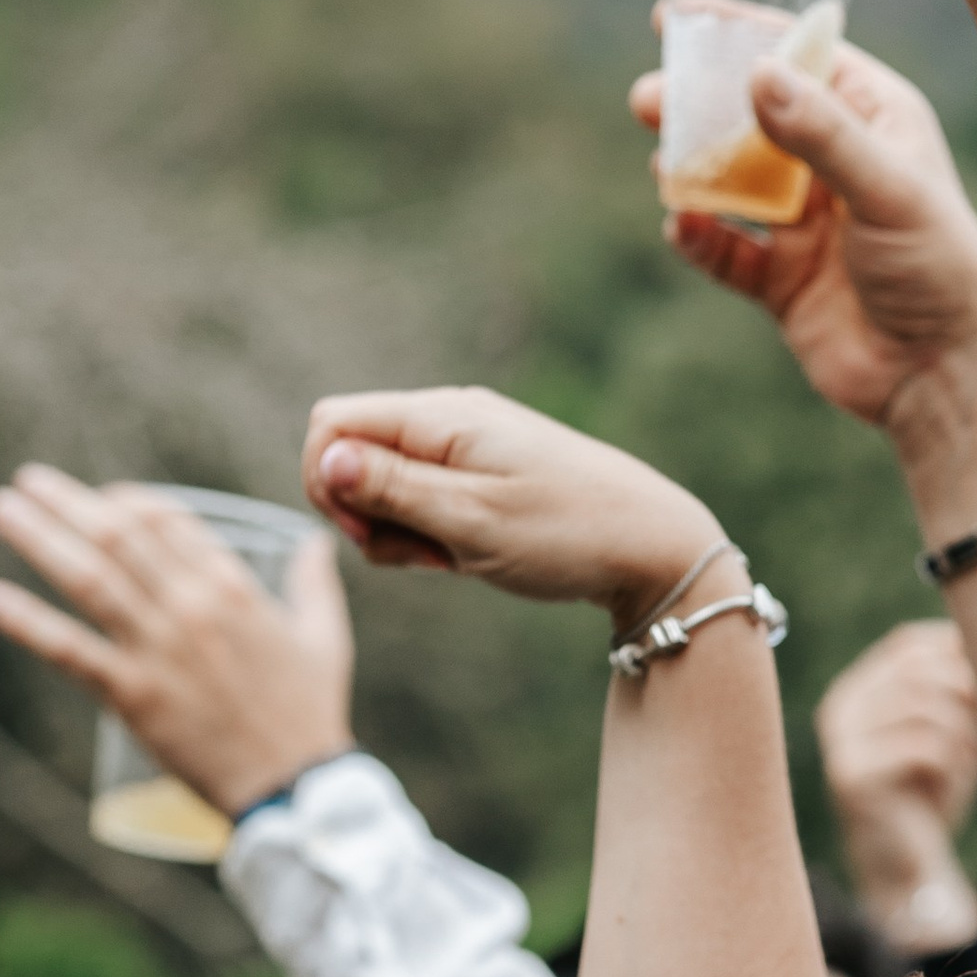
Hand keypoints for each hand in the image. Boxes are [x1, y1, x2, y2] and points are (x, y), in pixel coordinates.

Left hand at [0, 473, 353, 821]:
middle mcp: (191, 606)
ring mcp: (159, 649)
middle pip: (117, 535)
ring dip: (39, 538)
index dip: (126, 502)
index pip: (167, 520)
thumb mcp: (324, 638)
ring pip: (89, 578)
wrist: (294, 787)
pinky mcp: (135, 695)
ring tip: (0, 509)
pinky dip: (28, 621)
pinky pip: (70, 650)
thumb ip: (314, 584)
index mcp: (233, 586)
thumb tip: (314, 544)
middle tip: (27, 480)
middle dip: (68, 502)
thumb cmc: (310, 714)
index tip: (100, 500)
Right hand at [301, 386, 717, 622]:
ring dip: (397, 530)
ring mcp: (466, 443)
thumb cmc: (565, 535)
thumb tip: (326, 458)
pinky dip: (429, 532)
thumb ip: (393, 489)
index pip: (330, 424)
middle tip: (421, 558)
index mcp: (440, 417)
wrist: (651, 545)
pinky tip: (466, 555)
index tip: (367, 537)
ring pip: (386, 481)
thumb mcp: (471, 521)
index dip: (326, 484)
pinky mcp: (483, 471)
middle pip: (353, 453)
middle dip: (364, 514)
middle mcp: (447, 417)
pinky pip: (424, 496)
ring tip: (451, 559)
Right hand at [637, 39, 976, 434]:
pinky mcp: (784, 282)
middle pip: (753, 117)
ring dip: (692, 169)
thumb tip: (756, 73)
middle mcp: (836, 164)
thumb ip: (819, 132)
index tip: (677, 17)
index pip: (799, 58)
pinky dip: (700, 239)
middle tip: (648, 97)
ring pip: (733, 182)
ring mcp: (807, 224)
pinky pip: (727, 253)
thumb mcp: (885, 187)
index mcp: (873, 118)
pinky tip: (682, 227)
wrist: (942, 376)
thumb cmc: (938, 268)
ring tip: (660, 162)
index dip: (740, 33)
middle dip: (699, 104)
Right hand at [817, 622, 976, 954]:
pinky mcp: (851, 776)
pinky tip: (956, 782)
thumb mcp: (948, 730)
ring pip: (922, 704)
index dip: (956, 654)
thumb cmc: (933, 796)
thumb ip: (957, 686)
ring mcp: (840, 741)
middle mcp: (840, 708)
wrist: (908, 871)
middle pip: (917, 669)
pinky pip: (921, 745)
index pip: (908, 644)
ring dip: (963, 730)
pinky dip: (953, 761)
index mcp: (857, 690)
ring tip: (976, 759)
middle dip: (967, 692)